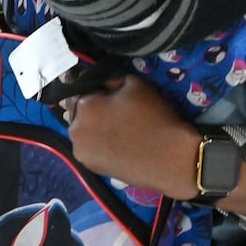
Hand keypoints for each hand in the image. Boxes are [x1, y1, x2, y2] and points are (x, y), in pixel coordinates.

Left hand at [65, 77, 245, 215]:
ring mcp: (81, 151)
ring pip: (81, 130)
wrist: (171, 159)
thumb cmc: (154, 117)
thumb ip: (108, 78)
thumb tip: (93, 80)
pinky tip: (114, 140)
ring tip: (113, 125)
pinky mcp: (90, 167)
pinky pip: (88, 147)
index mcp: (84, 105)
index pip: (74, 87)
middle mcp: (75, 129)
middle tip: (109, 106)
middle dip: (87, 106)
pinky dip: (96, 141)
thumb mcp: (134, 84)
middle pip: (75, 110)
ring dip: (90, 125)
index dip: (86, 85)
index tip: (94, 85)